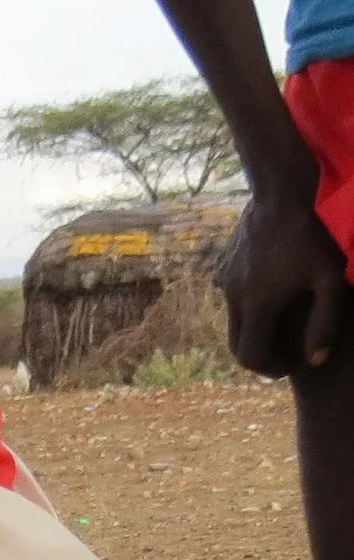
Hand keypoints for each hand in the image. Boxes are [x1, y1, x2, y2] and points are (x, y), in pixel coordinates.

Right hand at [220, 190, 348, 375]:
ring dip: (254, 329)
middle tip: (284, 354)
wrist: (284, 190)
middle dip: (258, 355)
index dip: (269, 368)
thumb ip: (325, 323)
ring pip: (233, 318)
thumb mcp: (332, 279)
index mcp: (257, 305)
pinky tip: (273, 291)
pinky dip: (249, 305)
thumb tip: (315, 360)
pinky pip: (233, 294)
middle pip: (236, 343)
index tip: (290, 366)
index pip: (251, 356)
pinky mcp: (226, 263)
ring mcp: (226, 278)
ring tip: (282, 323)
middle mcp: (233, 296)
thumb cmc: (315, 233)